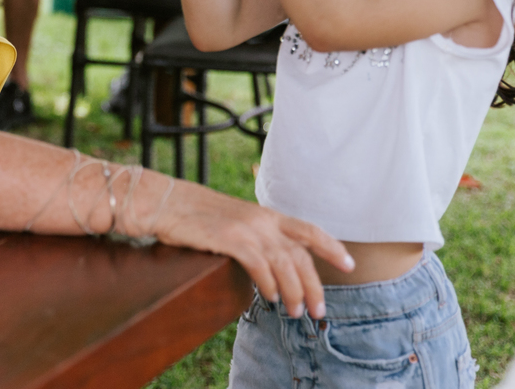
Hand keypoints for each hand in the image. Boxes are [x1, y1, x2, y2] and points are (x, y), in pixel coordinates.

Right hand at [160, 182, 352, 318]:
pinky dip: (269, 284)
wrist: (165, 201)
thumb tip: (270, 263)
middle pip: (300, 255)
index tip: (349, 263)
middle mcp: (262, 219)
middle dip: (315, 285)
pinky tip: (270, 297)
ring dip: (294, 292)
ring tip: (296, 312)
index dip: (331, 247)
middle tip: (319, 310)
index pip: (308, 230)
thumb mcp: (233, 220)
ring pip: (284, 264)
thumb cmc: (195, 215)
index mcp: (266, 214)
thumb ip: (254, 235)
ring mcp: (247, 228)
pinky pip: (260, 266)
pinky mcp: (231, 238)